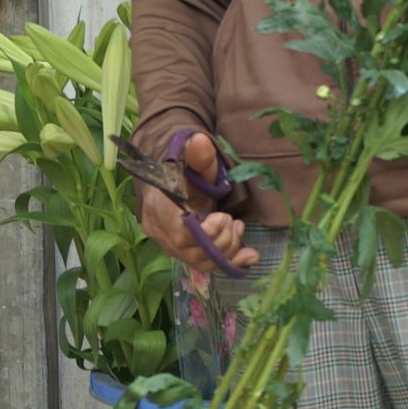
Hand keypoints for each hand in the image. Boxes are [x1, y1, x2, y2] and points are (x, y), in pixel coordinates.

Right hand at [138, 132, 258, 276]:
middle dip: (221, 239)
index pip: (179, 232)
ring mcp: (172, 246)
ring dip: (228, 248)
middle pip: (193, 251)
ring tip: (238, 226)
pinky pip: (207, 266)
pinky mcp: (185, 254)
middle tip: (233, 219)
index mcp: (158, 207)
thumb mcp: (192, 160)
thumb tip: (202, 141)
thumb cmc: (183, 171)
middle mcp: (161, 232)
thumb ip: (198, 155)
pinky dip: (231, 262)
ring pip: (202, 261)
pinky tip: (249, 256)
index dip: (205, 232)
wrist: (174, 182)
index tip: (223, 217)